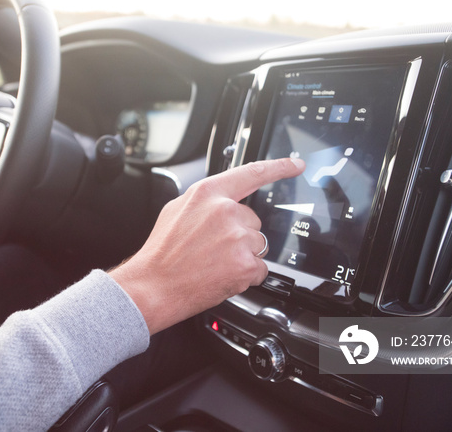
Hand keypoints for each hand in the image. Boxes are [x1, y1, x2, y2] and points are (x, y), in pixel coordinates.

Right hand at [110, 158, 305, 334]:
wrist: (155, 286)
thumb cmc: (162, 253)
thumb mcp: (176, 211)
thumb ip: (205, 202)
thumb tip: (223, 200)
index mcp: (207, 194)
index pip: (251, 173)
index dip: (279, 167)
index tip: (296, 164)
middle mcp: (225, 212)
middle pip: (254, 220)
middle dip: (240, 234)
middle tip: (214, 248)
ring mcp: (237, 238)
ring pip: (258, 244)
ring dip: (244, 255)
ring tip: (215, 263)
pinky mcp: (246, 264)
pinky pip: (260, 268)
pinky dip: (247, 275)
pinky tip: (223, 275)